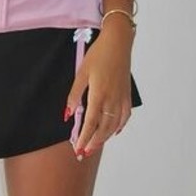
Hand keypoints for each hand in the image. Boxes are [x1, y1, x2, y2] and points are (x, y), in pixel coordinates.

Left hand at [64, 25, 133, 159]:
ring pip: (114, 125)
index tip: (77, 148)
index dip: (84, 138)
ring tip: (95, 145)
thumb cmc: (98, 55)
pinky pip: (124, 116)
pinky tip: (114, 131)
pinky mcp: (127, 95)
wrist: (118, 42)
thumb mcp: (81, 73)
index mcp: (99, 95)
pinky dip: (119, 126)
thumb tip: (68, 114)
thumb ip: (74, 95)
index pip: (91, 123)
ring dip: (105, 138)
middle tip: (84, 152)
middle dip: (93, 142)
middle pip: (103, 128)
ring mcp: (121, 98)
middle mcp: (112, 99)